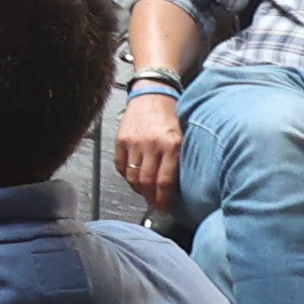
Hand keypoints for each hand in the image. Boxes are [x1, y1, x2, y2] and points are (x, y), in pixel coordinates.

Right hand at [114, 85, 183, 209]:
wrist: (152, 94)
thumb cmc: (170, 116)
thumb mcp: (182, 137)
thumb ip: (178, 160)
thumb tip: (174, 188)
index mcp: (172, 144)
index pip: (165, 181)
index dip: (164, 200)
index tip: (165, 209)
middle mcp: (152, 144)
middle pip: (147, 182)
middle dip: (151, 198)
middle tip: (155, 204)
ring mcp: (134, 142)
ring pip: (133, 177)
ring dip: (139, 189)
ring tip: (145, 192)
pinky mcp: (121, 140)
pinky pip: (121, 166)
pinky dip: (127, 175)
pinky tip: (134, 177)